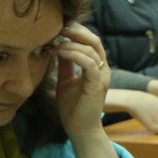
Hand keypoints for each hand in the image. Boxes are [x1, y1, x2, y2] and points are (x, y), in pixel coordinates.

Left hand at [52, 24, 111, 140]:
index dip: (77, 31)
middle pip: (94, 40)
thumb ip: (65, 64)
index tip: (59, 28)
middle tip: (59, 27)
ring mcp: (102, 76)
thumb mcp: (66, 80)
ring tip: (55, 43)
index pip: (91, 41)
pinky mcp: (97, 85)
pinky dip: (74, 55)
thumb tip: (57, 46)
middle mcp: (103, 68)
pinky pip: (89, 64)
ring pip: (92, 50)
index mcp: (96, 66)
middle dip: (76, 31)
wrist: (80, 130)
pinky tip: (59, 53)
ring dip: (71, 43)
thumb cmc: (73, 108)